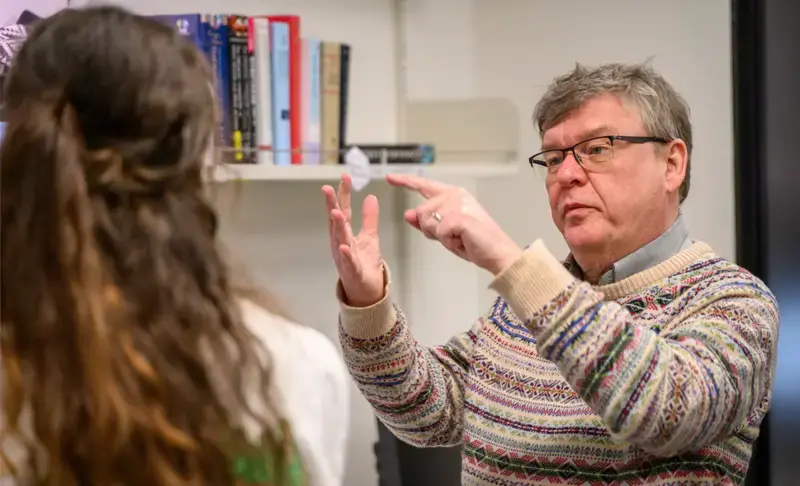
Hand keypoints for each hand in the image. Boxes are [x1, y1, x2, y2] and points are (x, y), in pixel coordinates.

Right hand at [322, 174, 384, 306]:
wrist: (366, 290)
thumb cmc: (364, 263)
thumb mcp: (370, 236)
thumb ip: (369, 218)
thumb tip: (371, 197)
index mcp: (345, 233)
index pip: (343, 209)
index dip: (343, 194)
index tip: (345, 177)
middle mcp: (340, 243)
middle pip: (336, 221)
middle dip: (331, 205)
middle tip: (327, 188)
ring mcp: (344, 257)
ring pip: (339, 239)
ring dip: (337, 226)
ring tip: (336, 212)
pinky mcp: (351, 270)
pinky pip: (348, 262)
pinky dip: (346, 254)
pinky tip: (345, 246)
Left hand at [386, 173, 521, 274]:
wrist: (497, 252)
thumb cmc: (475, 242)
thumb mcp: (445, 232)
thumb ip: (426, 222)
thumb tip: (407, 214)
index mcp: (452, 194)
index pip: (423, 186)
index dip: (405, 182)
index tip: (390, 177)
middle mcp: (454, 195)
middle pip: (421, 213)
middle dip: (432, 230)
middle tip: (454, 236)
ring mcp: (456, 204)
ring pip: (427, 223)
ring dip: (441, 237)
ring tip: (460, 237)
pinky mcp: (458, 216)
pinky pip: (438, 233)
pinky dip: (448, 242)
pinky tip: (463, 240)